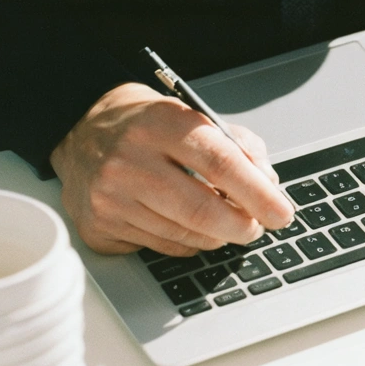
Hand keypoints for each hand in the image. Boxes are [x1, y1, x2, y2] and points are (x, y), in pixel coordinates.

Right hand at [50, 82, 294, 255]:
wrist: (83, 130)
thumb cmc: (150, 127)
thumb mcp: (196, 117)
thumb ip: (240, 148)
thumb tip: (268, 187)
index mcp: (162, 123)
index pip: (220, 163)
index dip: (258, 193)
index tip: (282, 213)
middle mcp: (130, 159)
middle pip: (201, 209)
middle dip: (243, 226)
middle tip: (257, 228)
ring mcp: (110, 195)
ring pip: (185, 235)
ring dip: (217, 235)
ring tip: (225, 223)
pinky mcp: (99, 226)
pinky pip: (162, 247)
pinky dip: (188, 242)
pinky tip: (186, 225)